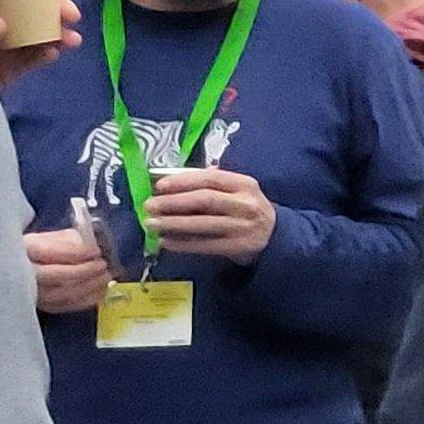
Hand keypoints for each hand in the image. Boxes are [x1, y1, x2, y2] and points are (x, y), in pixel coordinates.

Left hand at [0, 0, 79, 89]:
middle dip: (56, 10)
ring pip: (36, 36)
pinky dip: (43, 57)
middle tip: (73, 14)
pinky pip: (29, 61)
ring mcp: (2, 47)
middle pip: (31, 10)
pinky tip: (52, 55)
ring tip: (73, 40)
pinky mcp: (7, 70)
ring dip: (58, 35)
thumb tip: (0, 24)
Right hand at [25, 228, 107, 311]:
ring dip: (90, 286)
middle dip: (84, 271)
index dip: (76, 253)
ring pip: (62, 294)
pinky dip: (87, 299)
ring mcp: (32, 293)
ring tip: (106, 276)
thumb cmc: (44, 249)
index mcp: (27, 249)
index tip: (96, 251)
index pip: (49, 252)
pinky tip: (100, 290)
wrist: (28, 266)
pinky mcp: (43, 305)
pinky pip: (66, 306)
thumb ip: (71, 240)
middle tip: (103, 265)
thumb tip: (92, 247)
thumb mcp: (54, 237)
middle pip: (55, 276)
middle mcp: (24, 272)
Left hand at [144, 169, 275, 261]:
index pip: (210, 179)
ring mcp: (242, 226)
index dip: (183, 181)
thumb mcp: (238, 189)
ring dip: (173, 224)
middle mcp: (245, 204)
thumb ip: (212, 180)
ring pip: (203, 224)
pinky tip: (166, 242)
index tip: (159, 186)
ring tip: (152, 224)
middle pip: (204, 200)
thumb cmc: (247, 208)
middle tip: (149, 206)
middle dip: (173, 202)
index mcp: (244, 184)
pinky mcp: (238, 247)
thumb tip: (175, 177)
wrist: (274, 235)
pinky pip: (205, 245)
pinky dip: (183, 244)